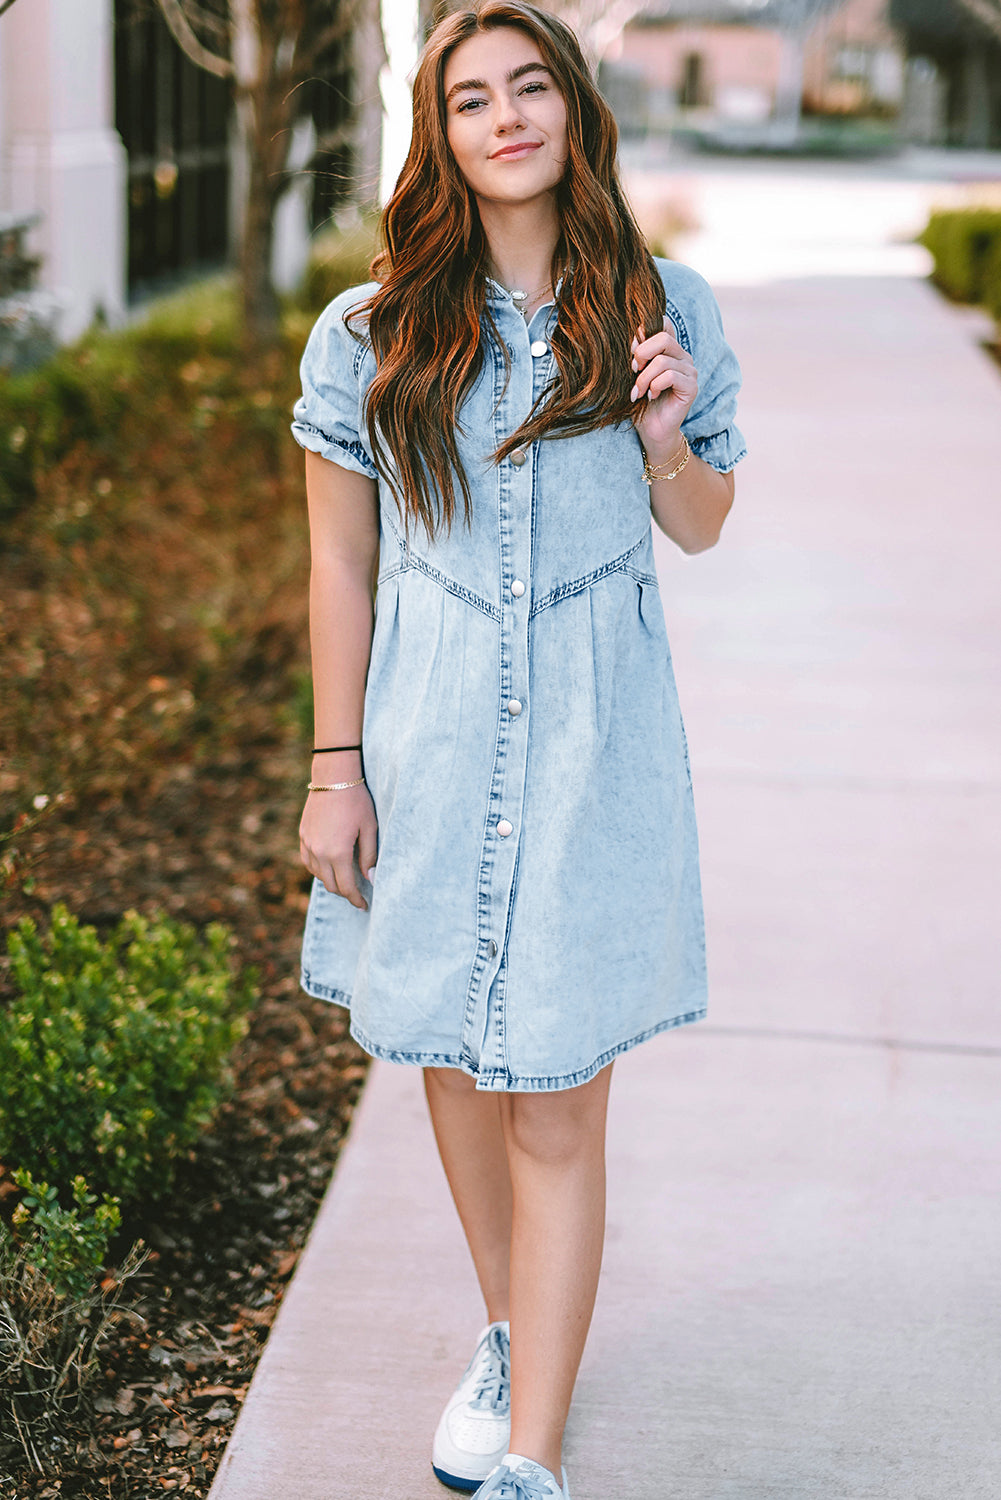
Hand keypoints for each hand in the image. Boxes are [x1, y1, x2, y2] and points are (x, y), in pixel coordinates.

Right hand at [299, 784, 377, 910]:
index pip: (346, 887)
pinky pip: (308, 861)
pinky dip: (318, 869)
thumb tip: (370, 879)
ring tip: (345, 879)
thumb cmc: (356, 801)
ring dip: (332, 881)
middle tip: (357, 893)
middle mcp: (319, 852)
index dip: (356, 900)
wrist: (333, 777)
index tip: (364, 905)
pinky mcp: (303, 835)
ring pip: (318, 875)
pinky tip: (329, 866)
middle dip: (345, 893)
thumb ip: (369, 856)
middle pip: (331, 885)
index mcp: (338, 853)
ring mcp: (308, 844)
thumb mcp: (369, 828)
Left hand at [630, 318, 698, 453]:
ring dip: (644, 378)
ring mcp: (689, 371)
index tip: (631, 350)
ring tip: (638, 391)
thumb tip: (634, 336)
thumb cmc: (640, 402)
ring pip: (663, 361)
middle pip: (663, 338)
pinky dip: (655, 386)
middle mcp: (682, 356)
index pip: (663, 323)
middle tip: (632, 370)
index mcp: (669, 349)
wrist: (651, 430)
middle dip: (641, 354)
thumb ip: (636, 354)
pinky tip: (651, 396)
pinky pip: (670, 376)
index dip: (644, 332)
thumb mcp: (633, 374)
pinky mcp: (691, 386)